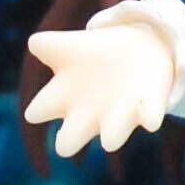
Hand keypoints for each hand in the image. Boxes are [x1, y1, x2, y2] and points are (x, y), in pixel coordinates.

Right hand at [24, 23, 175, 157]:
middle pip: (69, 141)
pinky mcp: (148, 109)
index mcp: (62, 100)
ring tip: (110, 139)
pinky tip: (149, 119)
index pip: (40, 111)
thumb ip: (48, 44)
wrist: (137, 53)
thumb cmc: (93, 56)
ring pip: (113, 136)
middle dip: (68, 141)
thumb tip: (35, 43)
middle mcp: (88, 117)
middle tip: (68, 141)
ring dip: (112, 135)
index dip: (37, 112)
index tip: (37, 111)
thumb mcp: (68, 46)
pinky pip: (149, 117)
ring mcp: (118, 116)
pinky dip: (149, 117)